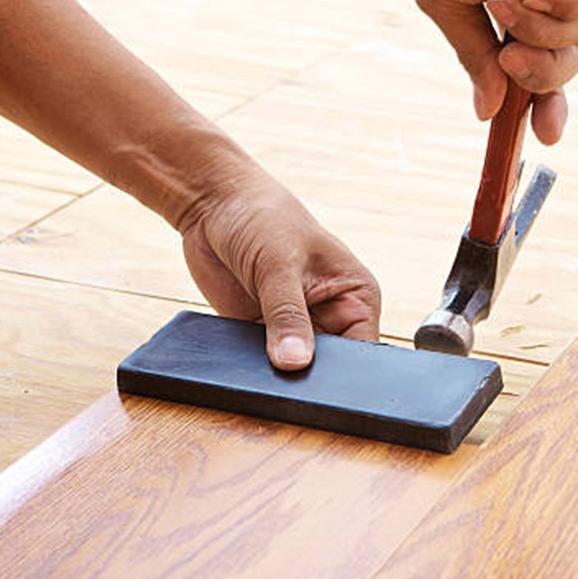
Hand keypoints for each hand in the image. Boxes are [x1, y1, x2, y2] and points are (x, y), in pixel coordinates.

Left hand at [180, 167, 380, 370]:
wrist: (215, 203)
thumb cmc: (262, 216)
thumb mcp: (279, 264)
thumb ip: (287, 316)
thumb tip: (294, 363)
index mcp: (355, 294)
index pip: (362, 348)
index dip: (346, 368)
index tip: (320, 375)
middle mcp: (331, 314)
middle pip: (331, 364)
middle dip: (311, 371)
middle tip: (289, 368)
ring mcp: (296, 324)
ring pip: (297, 368)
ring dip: (281, 369)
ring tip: (266, 353)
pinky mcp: (262, 331)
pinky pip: (263, 361)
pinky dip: (256, 364)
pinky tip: (248, 355)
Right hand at [404, 0, 577, 143]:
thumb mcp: (448, 5)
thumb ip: (475, 57)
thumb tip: (487, 111)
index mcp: (514, 14)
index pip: (543, 66)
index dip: (547, 101)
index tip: (547, 134)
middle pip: (570, 59)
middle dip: (543, 72)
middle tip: (510, 58)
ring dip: (545, 31)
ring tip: (507, 2)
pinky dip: (570, 2)